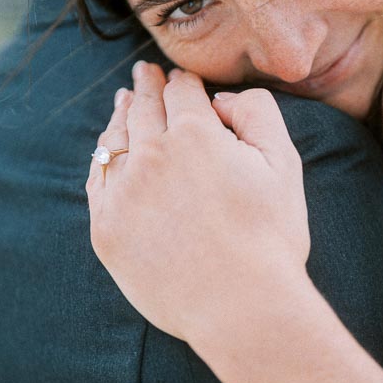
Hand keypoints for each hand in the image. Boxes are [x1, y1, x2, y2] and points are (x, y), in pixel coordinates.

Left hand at [86, 63, 310, 345]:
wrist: (241, 308)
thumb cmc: (271, 238)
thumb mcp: (284, 164)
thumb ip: (258, 113)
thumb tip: (221, 100)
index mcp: (196, 134)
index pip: (182, 91)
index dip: (183, 81)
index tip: (180, 77)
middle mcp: (151, 156)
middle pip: (144, 109)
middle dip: (147, 86)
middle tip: (144, 73)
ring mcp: (123, 194)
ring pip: (115, 141)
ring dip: (120, 116)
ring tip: (124, 103)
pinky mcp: (106, 231)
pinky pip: (97, 182)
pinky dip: (102, 159)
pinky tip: (107, 153)